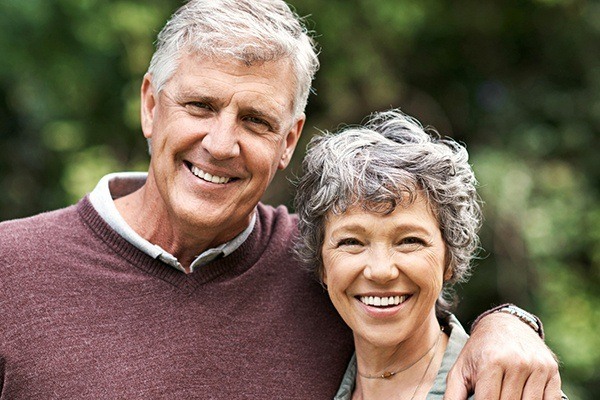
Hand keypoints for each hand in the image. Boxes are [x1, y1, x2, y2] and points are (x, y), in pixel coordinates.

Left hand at [444, 312, 561, 399]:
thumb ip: (453, 395)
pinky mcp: (552, 370)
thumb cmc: (479, 350)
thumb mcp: (460, 369)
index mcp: (491, 361)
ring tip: (504, 395)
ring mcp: (537, 366)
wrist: (505, 324)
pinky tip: (522, 397)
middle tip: (494, 397)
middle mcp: (517, 362)